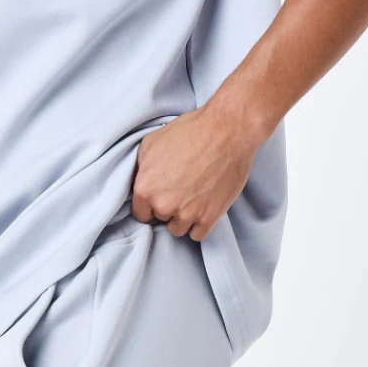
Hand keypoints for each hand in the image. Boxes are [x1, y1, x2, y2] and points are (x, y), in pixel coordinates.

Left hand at [129, 93, 264, 239]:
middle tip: (181, 188)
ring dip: (183, 217)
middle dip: (168, 206)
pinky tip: (203, 207)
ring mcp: (187, 213)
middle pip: (160, 219)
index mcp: (145, 188)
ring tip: (193, 197)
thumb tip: (140, 181)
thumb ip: (141, 169)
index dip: (150, 203)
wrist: (226, 131)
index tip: (160, 195)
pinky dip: (199, 224)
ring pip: (178, 229)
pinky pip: (197, 235)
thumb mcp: (151, 143)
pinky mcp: (209, 217)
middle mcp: (163, 205)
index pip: (140, 213)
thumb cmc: (190, 132)